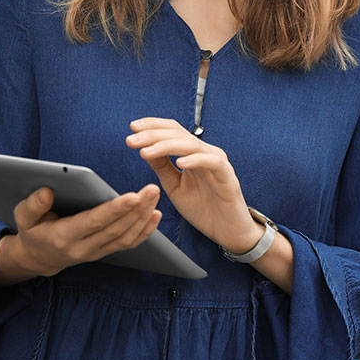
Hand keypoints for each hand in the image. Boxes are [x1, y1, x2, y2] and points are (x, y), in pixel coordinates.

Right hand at [0, 184, 161, 283]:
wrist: (38, 258)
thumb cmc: (32, 231)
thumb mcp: (23, 217)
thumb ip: (33, 205)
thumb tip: (47, 191)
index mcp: (63, 236)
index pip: (94, 222)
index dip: (114, 210)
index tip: (132, 196)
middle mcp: (83, 248)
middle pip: (116, 229)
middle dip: (137, 209)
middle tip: (152, 189)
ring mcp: (96, 252)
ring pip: (125, 237)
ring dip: (143, 217)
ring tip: (154, 196)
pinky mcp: (104, 251)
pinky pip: (128, 243)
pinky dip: (144, 231)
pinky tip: (154, 215)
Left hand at [126, 118, 261, 253]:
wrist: (228, 232)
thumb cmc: (203, 209)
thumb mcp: (174, 186)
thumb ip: (162, 167)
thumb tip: (144, 148)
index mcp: (193, 153)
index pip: (172, 130)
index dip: (152, 126)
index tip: (132, 128)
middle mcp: (205, 152)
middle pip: (178, 134)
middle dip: (152, 135)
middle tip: (131, 140)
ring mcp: (217, 163)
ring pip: (191, 145)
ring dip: (165, 146)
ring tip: (145, 152)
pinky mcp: (227, 177)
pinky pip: (211, 163)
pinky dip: (195, 160)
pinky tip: (179, 162)